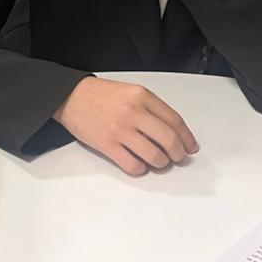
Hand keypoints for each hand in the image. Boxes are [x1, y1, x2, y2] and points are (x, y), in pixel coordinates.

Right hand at [53, 77, 197, 175]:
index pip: (175, 120)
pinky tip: (141, 165)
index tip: (191, 146)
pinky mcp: (107, 145)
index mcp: (142, 96)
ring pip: (154, 156)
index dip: (187, 137)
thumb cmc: (101, 95)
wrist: (71, 97)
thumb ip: (152, 109)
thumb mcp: (131, 92)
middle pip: (169, 139)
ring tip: (160, 162)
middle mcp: (134, 112)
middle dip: (179, 154)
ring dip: (162, 163)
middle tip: (179, 158)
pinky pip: (133, 165)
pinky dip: (142, 169)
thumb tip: (173, 132)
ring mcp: (120, 130)